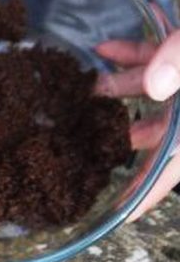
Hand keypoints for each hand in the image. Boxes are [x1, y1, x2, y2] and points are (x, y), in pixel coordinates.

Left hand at [96, 26, 179, 220]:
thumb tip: (152, 88)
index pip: (177, 166)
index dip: (151, 190)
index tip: (124, 211)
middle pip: (165, 131)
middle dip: (127, 131)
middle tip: (91, 139)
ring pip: (161, 94)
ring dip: (125, 86)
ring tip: (93, 85)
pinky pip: (166, 63)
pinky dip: (138, 55)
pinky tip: (108, 49)